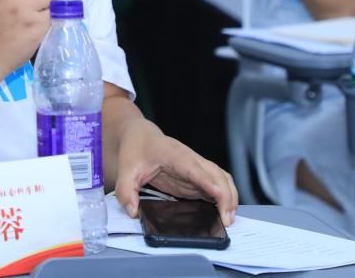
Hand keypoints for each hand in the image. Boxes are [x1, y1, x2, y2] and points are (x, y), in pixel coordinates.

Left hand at [111, 120, 237, 225]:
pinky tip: (225, 212)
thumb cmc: (136, 149)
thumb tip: (133, 211)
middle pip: (216, 174)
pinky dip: (224, 197)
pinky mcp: (196, 177)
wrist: (141, 135)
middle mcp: (191, 159)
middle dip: (225, 195)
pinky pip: (216, 184)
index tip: (218, 194)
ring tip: (229, 219)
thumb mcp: (125, 169)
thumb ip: (125, 190)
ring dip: (229, 196)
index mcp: (174, 155)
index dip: (207, 181)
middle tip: (226, 219)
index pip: (194, 168)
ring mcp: (196, 168)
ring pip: (221, 178)